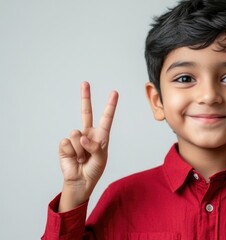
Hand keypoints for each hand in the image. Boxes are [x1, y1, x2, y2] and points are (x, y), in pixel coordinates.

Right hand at [58, 82, 117, 211]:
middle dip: (85, 97)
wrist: (80, 182)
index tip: (114, 93)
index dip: (110, 105)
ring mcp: (76, 138)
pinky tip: (74, 159)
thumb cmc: (94, 170)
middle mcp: (88, 133)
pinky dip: (72, 152)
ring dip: (81, 150)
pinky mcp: (65, 145)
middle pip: (86, 112)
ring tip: (82, 158)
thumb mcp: (101, 158)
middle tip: (85, 83)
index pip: (106, 118)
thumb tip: (81, 137)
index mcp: (101, 135)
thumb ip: (94, 146)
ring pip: (78, 135)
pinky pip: (68, 143)